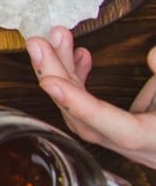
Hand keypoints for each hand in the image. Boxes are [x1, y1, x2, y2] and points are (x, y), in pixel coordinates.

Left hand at [28, 26, 155, 169]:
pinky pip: (91, 108)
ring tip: (57, 37)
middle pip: (85, 116)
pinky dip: (81, 81)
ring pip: (83, 110)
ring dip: (65, 72)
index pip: (114, 127)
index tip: (49, 81)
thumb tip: (153, 56)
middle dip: (58, 75)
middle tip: (40, 41)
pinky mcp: (124, 130)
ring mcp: (127, 141)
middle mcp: (137, 147)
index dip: (80, 104)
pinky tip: (80, 54)